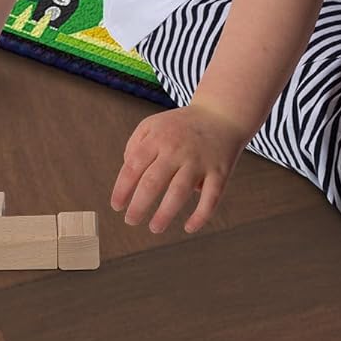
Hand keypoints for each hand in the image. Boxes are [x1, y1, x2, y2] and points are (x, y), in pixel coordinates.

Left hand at [110, 102, 248, 234]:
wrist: (223, 113)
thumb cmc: (182, 125)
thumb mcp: (153, 125)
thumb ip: (134, 147)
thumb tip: (126, 180)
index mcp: (158, 138)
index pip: (133, 167)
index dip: (122, 190)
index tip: (117, 206)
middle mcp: (178, 149)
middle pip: (153, 182)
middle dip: (138, 206)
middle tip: (131, 220)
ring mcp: (199, 160)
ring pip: (179, 192)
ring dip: (164, 214)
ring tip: (155, 227)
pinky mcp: (220, 171)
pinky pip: (211, 197)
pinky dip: (201, 215)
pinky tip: (189, 227)